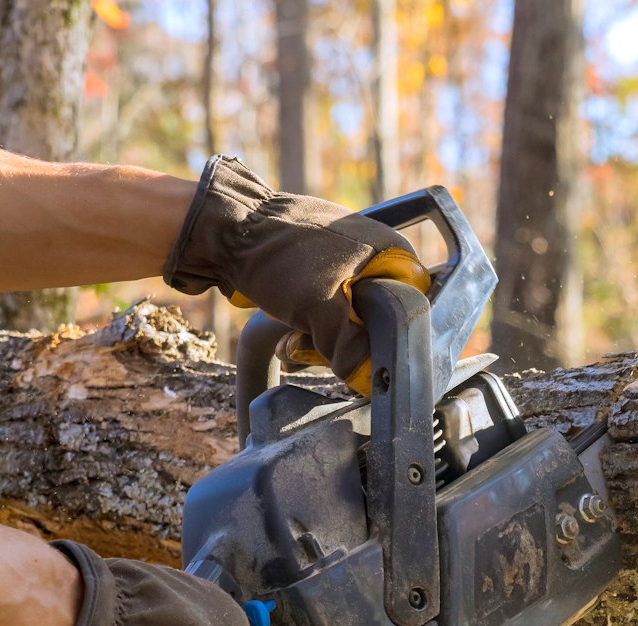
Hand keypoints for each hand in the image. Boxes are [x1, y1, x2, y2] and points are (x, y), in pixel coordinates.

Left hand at [163, 156, 430, 391]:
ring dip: (324, 337)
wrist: (224, 231)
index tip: (367, 356)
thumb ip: (353, 350)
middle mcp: (376, 250)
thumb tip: (370, 382)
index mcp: (393, 250)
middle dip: (349, 341)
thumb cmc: (278, 258)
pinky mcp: (319, 267)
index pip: (413, 309)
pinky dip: (311, 324)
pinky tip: (290, 333)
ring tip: (296, 342)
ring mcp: (345, 257)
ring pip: (350, 316)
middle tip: (320, 348)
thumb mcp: (321, 311)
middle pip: (380, 317)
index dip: (392, 339)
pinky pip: (328, 307)